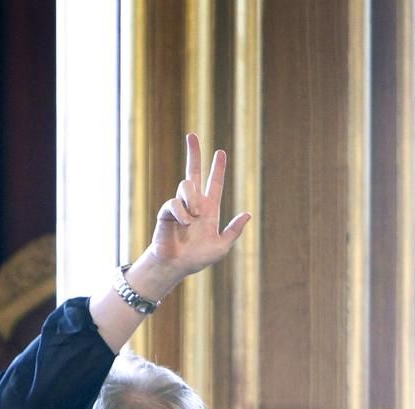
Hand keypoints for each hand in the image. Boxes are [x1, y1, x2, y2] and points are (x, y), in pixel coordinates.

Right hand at [142, 134, 250, 284]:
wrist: (176, 266)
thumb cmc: (198, 259)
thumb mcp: (222, 246)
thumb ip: (234, 231)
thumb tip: (248, 214)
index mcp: (209, 209)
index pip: (215, 183)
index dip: (218, 168)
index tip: (221, 152)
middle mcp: (194, 203)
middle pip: (194, 171)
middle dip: (194, 153)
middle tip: (192, 135)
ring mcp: (179, 206)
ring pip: (186, 185)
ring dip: (192, 200)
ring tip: (195, 219)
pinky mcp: (166, 211)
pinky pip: (175, 203)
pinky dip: (182, 213)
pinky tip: (184, 224)